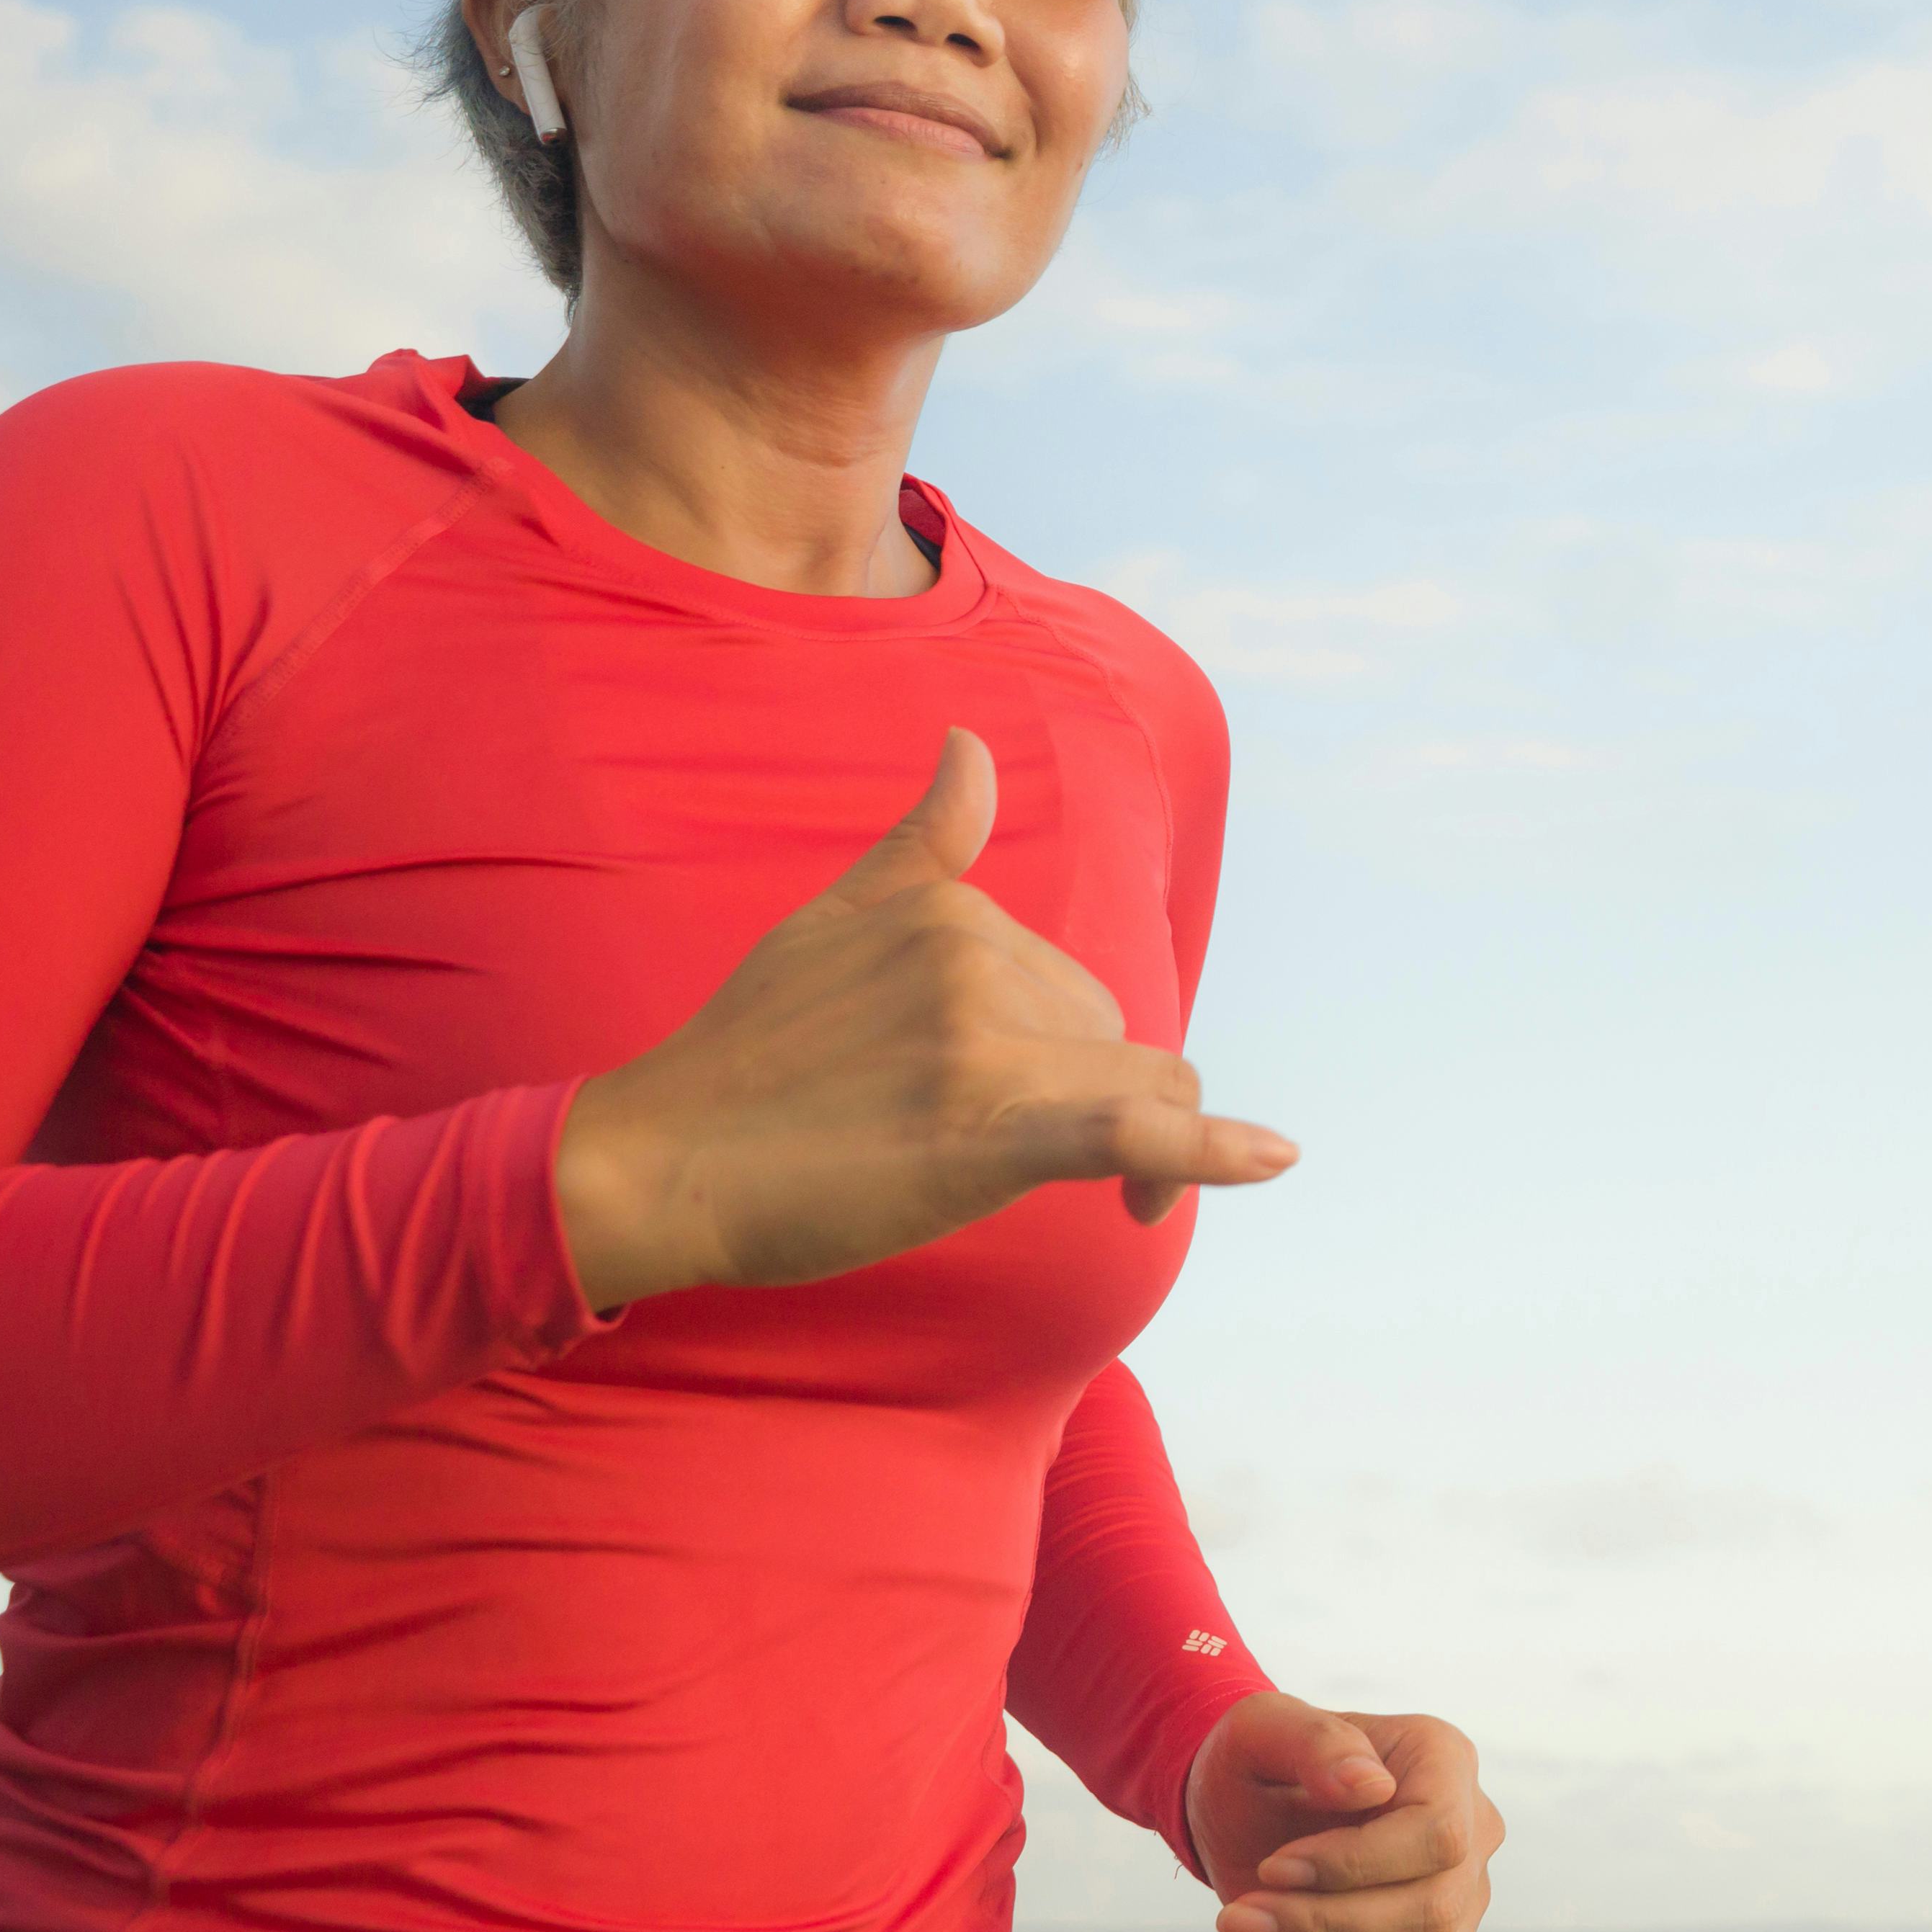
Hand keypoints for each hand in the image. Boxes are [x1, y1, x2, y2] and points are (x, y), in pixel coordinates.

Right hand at [552, 730, 1294, 1308]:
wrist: (658, 1159)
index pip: (1076, 987)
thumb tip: (971, 743)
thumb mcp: (832, 919)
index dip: (1068, 1056)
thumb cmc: (749, 1054)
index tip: (1019, 1107)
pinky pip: (1131, 1130)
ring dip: (1127, 1148)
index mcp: (955, 911)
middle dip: (1080, 1093)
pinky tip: (1273, 1160)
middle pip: (1115, 1037)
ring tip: (1053, 1188)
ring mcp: (983, 1044)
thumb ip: (923, 843)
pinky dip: (1209, 1151)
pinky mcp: (989, 1133)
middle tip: (972, 1149)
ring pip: (1139, 1092)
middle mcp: (978, 960)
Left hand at [1190, 1696, 1502, 1931]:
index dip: (1356, 1866)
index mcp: (1445, 1763)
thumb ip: (1317, 1743)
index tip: (1273, 1869)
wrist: (1244, 1802)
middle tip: (1232, 1919)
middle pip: (1430, 1911)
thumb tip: (1371, 1788)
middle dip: (1326, 1928)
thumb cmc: (1260, 1757)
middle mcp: (1472, 1834)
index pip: (1437, 1835)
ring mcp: (1459, 1903)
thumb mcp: (1266, 1729)